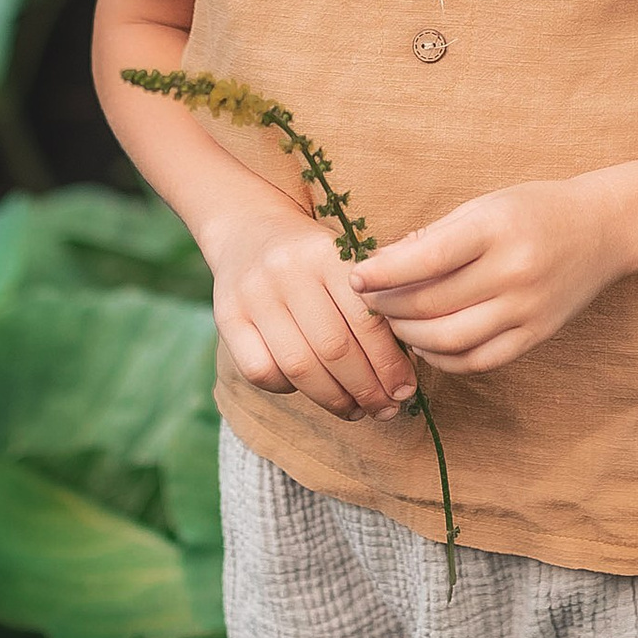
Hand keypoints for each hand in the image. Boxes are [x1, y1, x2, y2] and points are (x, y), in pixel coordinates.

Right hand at [205, 193, 418, 420]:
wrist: (249, 227)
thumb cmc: (314, 255)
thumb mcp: (347, 257)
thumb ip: (377, 298)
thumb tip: (411, 362)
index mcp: (327, 253)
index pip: (366, 320)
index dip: (389, 363)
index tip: (405, 389)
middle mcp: (287, 271)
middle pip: (334, 349)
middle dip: (366, 389)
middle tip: (386, 409)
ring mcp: (253, 295)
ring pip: (299, 366)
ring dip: (333, 398)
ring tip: (356, 410)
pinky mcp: (227, 317)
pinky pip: (261, 371)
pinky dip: (288, 389)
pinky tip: (309, 390)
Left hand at [354, 177, 620, 373]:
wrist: (602, 230)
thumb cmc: (534, 210)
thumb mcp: (485, 206)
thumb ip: (434, 236)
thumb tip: (379, 263)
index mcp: (497, 229)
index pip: (428, 259)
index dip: (384, 273)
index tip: (356, 276)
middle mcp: (514, 271)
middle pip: (432, 303)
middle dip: (389, 305)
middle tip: (368, 300)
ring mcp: (527, 309)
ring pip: (449, 339)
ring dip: (410, 335)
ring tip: (394, 321)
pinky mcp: (536, 335)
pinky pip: (477, 360)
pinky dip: (443, 358)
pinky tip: (427, 343)